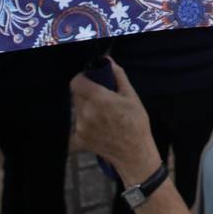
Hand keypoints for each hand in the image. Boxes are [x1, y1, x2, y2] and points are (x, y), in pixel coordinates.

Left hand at [70, 60, 160, 184]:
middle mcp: (85, 112)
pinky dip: (85, 123)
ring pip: (77, 109)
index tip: (91, 80)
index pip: (76, 82)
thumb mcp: (131, 96)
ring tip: (103, 115)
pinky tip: (98, 127)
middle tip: (101, 98)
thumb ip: (117, 75)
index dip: (83, 78)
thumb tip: (107, 59)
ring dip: (86, 108)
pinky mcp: (79, 139)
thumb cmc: (136, 123)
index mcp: (98, 99)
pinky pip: (77, 125)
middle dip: (87, 93)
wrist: (134, 154)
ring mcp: (80, 127)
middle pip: (77, 95)